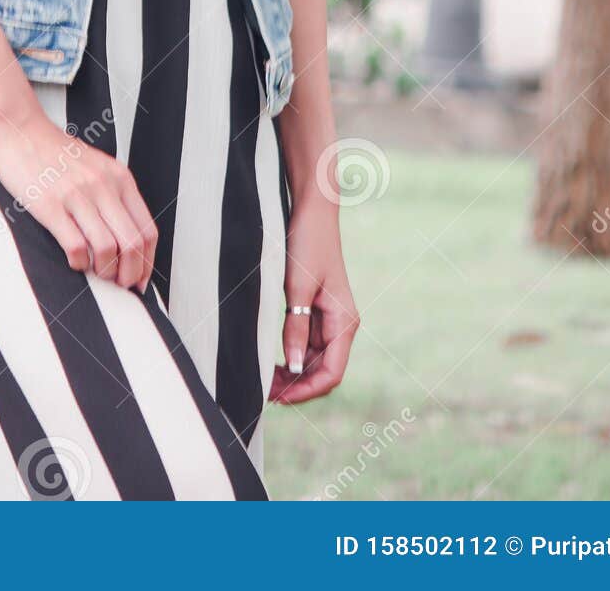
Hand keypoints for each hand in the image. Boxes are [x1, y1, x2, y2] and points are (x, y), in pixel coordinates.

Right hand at [0, 111, 158, 293]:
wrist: (20, 131)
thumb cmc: (55, 153)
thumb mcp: (97, 167)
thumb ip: (114, 196)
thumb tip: (127, 239)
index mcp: (119, 178)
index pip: (147, 230)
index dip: (148, 262)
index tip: (141, 278)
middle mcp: (103, 185)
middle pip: (133, 244)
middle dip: (130, 274)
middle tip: (122, 285)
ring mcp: (77, 195)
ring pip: (108, 249)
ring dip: (106, 272)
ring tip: (98, 274)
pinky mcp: (51, 205)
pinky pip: (76, 246)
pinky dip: (79, 263)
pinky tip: (75, 261)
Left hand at [270, 199, 358, 402]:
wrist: (313, 212)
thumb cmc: (309, 244)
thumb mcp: (298, 288)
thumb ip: (295, 329)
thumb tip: (293, 368)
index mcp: (344, 323)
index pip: (331, 374)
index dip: (305, 391)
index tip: (278, 397)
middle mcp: (341, 325)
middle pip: (322, 372)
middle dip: (296, 386)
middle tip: (264, 390)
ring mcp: (330, 319)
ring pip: (313, 360)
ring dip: (292, 373)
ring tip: (264, 378)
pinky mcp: (317, 310)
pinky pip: (307, 343)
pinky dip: (292, 355)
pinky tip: (272, 359)